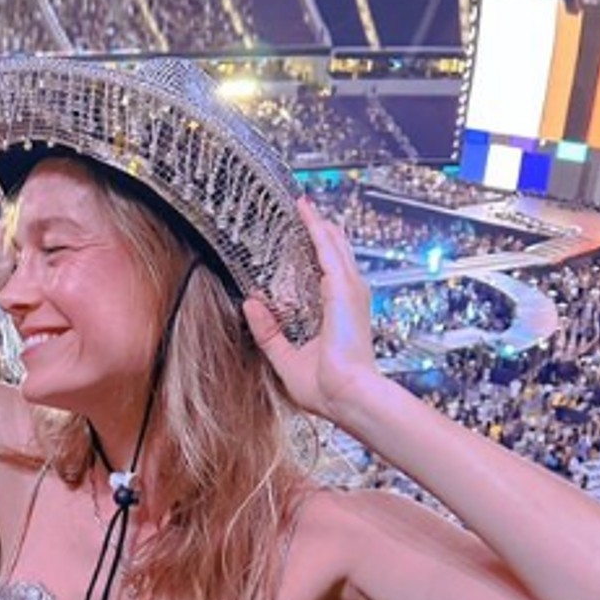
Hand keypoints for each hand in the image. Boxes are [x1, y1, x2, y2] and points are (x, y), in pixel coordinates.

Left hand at [242, 198, 378, 421]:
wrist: (347, 395)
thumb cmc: (327, 388)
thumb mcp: (286, 357)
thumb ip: (268, 332)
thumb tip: (250, 304)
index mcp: (339, 313)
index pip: (329, 273)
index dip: (318, 253)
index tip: (301, 238)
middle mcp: (348, 297)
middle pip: (335, 252)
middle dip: (319, 231)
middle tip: (302, 210)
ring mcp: (349, 290)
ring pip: (332, 244)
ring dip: (316, 223)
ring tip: (302, 203)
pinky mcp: (343, 287)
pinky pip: (326, 247)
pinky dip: (315, 227)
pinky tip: (303, 211)